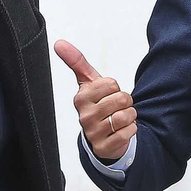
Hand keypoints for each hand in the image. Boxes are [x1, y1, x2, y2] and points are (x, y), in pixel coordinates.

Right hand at [53, 40, 135, 161]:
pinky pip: (129, 132)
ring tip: (119, 119)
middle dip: (125, 102)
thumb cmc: (97, 105)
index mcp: (81, 98)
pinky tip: (120, 131)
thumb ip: (76, 61)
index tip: (107, 95)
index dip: (115, 88)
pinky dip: (131, 130)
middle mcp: (84, 116)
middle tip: (115, 108)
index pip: (111, 84)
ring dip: (130, 117)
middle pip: (122, 99)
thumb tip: (59, 43)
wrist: (102, 134)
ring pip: (126, 116)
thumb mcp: (89, 82)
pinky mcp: (103, 147)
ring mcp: (93, 133)